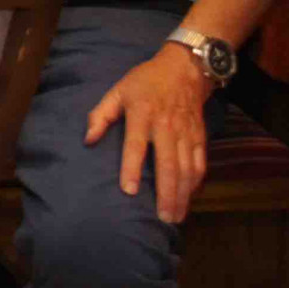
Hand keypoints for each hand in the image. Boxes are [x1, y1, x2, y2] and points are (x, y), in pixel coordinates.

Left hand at [83, 44, 215, 222]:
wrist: (183, 69)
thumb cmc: (145, 81)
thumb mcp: (118, 90)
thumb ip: (100, 115)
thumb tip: (88, 139)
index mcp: (141, 114)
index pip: (135, 145)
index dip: (132, 168)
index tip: (129, 191)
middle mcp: (166, 126)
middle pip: (168, 164)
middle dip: (166, 193)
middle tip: (162, 218)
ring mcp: (185, 132)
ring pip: (187, 169)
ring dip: (182, 195)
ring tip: (175, 216)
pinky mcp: (200, 136)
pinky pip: (200, 164)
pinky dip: (196, 184)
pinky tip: (188, 199)